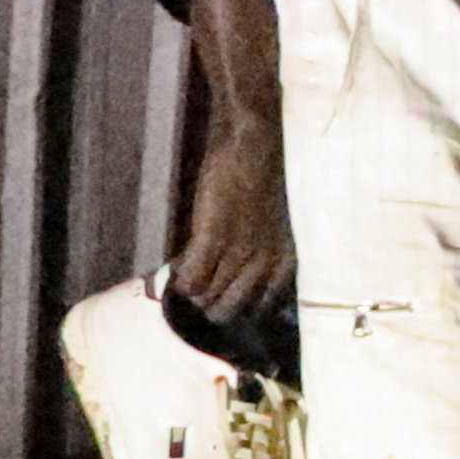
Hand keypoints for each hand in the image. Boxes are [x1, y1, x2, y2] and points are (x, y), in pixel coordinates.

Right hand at [174, 126, 293, 322]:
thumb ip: (258, 258)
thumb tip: (229, 285)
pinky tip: (176, 274)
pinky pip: (192, 280)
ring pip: (207, 297)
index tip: (219, 300)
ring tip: (183, 279)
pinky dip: (180, 281)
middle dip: (207, 305)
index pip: (258, 308)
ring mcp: (239, 252)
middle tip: (195, 292)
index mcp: (284, 262)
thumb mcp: (270, 231)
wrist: (251, 149)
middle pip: (227, 309)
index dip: (233, 307)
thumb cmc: (259, 186)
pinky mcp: (213, 237)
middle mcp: (265, 263)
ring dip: (191, 293)